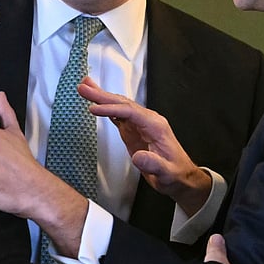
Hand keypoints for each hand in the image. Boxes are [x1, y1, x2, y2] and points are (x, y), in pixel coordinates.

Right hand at [79, 77, 211, 212]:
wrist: (180, 176)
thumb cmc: (175, 173)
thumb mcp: (166, 172)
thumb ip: (153, 164)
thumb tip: (139, 157)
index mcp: (155, 126)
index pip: (130, 112)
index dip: (111, 109)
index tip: (94, 109)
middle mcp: (148, 121)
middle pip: (122, 103)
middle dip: (102, 95)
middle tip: (84, 87)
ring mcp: (140, 124)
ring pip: (119, 106)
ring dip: (101, 97)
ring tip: (85, 88)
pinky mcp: (134, 130)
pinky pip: (118, 115)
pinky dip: (106, 108)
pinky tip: (96, 102)